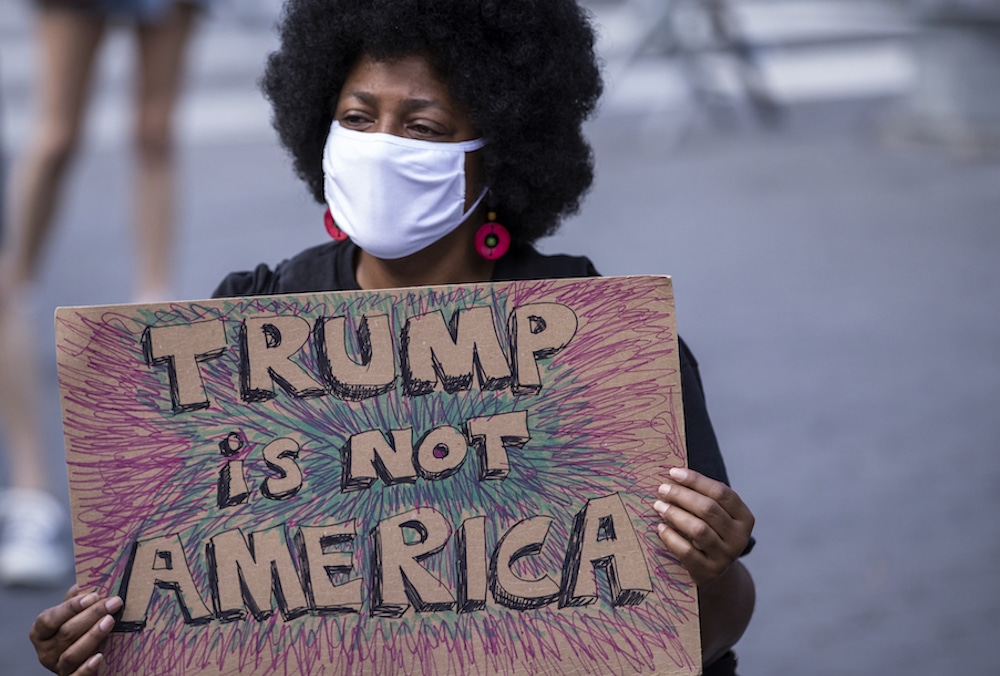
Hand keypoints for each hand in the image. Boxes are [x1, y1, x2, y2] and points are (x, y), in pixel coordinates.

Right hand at [30, 584, 122, 675]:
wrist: (82, 656)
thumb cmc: (77, 627)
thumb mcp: (73, 613)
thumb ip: (75, 599)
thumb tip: (84, 584)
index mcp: (40, 632)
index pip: (50, 619)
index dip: (71, 607)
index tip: (94, 596)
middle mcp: (45, 651)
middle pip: (66, 633)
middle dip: (91, 616)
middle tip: (113, 603)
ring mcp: (56, 667)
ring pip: (72, 654)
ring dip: (92, 636)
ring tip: (110, 621)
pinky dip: (87, 668)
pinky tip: (100, 656)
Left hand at [653, 467, 753, 585]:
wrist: (714, 571)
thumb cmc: (710, 533)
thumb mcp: (715, 516)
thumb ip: (702, 496)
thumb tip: (674, 475)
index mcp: (744, 518)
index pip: (721, 492)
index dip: (696, 480)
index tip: (673, 472)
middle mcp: (739, 538)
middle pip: (708, 509)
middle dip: (681, 495)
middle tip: (662, 489)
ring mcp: (726, 557)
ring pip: (698, 529)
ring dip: (675, 514)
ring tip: (659, 506)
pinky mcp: (709, 572)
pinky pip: (687, 551)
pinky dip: (671, 537)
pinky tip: (660, 528)